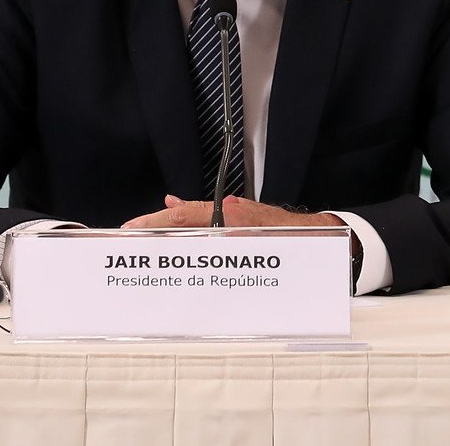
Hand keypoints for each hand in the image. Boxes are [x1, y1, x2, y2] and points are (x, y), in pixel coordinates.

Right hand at [123, 194, 347, 235]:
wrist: (325, 238)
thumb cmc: (300, 240)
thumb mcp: (271, 237)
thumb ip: (245, 227)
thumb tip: (221, 211)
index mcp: (233, 215)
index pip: (186, 217)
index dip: (156, 222)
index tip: (131, 228)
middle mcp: (231, 214)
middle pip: (185, 219)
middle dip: (155, 226)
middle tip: (124, 235)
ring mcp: (235, 220)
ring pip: (194, 223)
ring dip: (168, 228)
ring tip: (140, 234)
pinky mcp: (241, 228)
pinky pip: (208, 225)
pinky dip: (189, 224)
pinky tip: (174, 219)